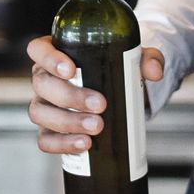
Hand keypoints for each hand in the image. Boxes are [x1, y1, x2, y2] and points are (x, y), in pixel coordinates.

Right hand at [26, 36, 166, 154]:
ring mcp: (43, 105)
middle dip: (70, 96)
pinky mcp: (49, 130)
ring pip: (40, 113)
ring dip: (68, 122)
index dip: (49, 59)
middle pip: (42, 84)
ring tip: (97, 127)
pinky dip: (62, 144)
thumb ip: (147, 59)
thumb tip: (154, 72)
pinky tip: (84, 145)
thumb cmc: (116, 68)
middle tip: (100, 104)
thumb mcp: (132, 58)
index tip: (71, 70)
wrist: (116, 93)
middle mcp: (44, 78)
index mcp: (57, 53)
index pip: (38, 49)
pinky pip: (45, 140)